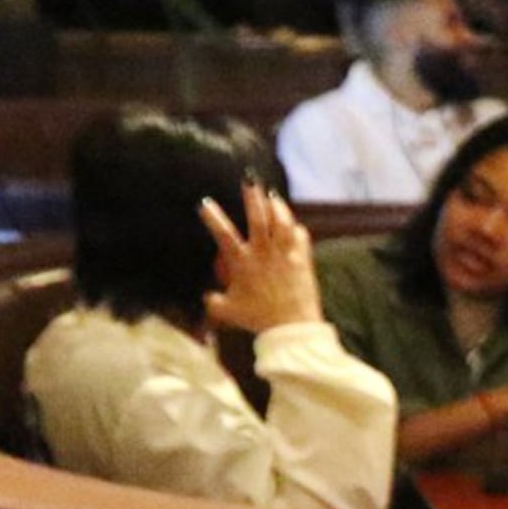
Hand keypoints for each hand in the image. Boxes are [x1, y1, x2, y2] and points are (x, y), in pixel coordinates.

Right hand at [199, 185, 319, 335]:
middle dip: (252, 198)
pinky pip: (301, 239)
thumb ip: (213, 301)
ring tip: (273, 196)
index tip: (204, 203)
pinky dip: (297, 230)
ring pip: (282, 224)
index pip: (224, 235)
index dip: (213, 218)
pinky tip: (296, 225)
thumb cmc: (256, 319)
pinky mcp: (303, 262)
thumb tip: (206, 297)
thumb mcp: (226, 311)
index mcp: (242, 263)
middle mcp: (264, 255)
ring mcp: (286, 256)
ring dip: (278, 207)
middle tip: (249, 180)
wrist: (291, 328)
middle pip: (258, 219)